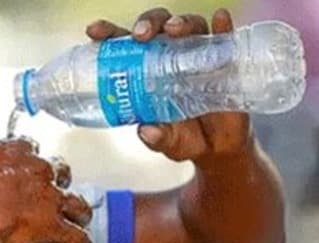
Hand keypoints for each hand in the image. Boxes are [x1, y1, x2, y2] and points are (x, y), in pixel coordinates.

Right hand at [0, 133, 94, 242]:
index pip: (30, 148)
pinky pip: (76, 237)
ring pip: (75, 202)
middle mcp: (39, 171)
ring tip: (81, 216)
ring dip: (79, 210)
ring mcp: (49, 199)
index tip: (25, 163)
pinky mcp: (53, 225)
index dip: (29, 157)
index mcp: (18, 152)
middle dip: (59, 178)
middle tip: (54, 186)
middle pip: (59, 171)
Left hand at [87, 7, 252, 163]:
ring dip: (180, 23)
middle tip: (141, 35)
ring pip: (188, 27)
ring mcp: (197, 55)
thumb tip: (147, 132)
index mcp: (145, 70)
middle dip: (147, 23)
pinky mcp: (224, 60)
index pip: (123, 44)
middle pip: (156, 27)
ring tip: (174, 30)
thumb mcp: (169, 142)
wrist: (218, 147)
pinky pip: (224, 38)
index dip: (108, 33)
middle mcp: (170, 55)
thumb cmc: (184, 137)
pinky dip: (222, 27)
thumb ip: (158, 138)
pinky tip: (220, 19)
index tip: (95, 31)